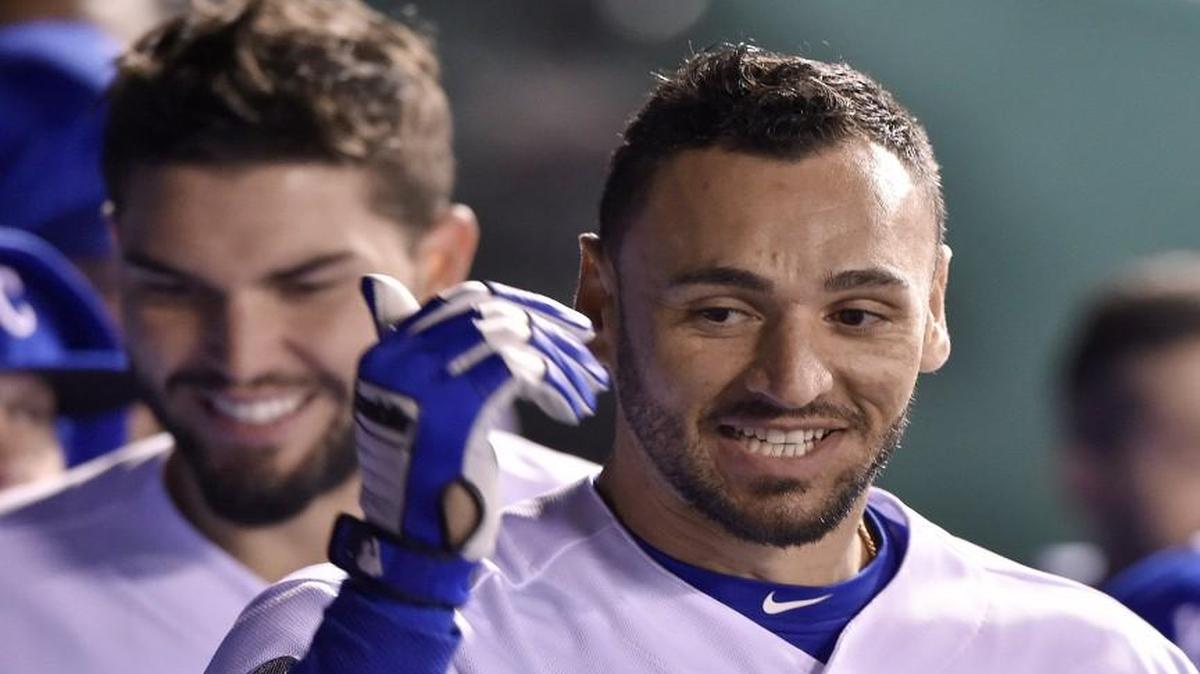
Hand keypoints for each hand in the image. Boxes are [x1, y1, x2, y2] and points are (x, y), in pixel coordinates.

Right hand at [329, 276, 607, 604]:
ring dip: (560, 362)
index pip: (467, 299)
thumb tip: (388, 286)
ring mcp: (422, 381)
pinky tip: (569, 411)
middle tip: (588, 349)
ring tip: (587, 388)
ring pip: (513, 340)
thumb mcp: (426, 408)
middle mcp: (397, 358)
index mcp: (387, 352)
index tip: (565, 324)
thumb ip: (431, 355)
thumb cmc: (429, 476)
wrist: (416, 544)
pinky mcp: (455, 408)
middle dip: (550, 329)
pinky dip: (554, 386)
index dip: (523, 305)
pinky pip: (520, 371)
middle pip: (494, 313)